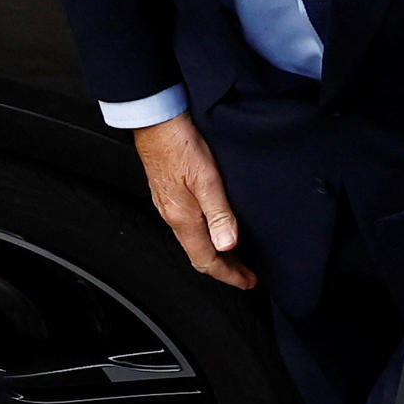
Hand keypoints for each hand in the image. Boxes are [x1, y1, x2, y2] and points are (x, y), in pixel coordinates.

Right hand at [132, 114, 255, 288]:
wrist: (156, 122)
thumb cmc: (180, 145)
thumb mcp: (207, 179)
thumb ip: (219, 214)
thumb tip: (228, 246)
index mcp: (183, 218)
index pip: (207, 260)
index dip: (230, 275)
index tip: (248, 281)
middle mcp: (173, 217)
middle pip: (199, 256)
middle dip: (224, 268)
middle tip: (245, 274)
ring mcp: (168, 206)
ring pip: (192, 242)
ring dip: (214, 253)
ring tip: (234, 255)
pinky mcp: (168, 194)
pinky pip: (187, 227)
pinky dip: (204, 237)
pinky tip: (214, 227)